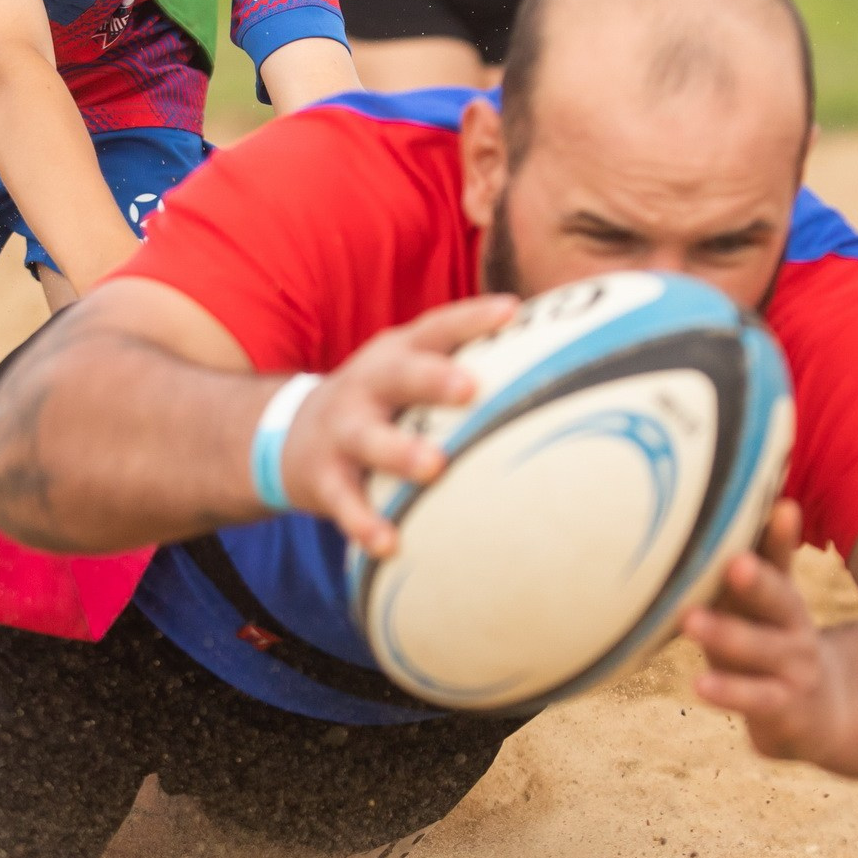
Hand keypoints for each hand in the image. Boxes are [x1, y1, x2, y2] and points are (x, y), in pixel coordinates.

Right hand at [276, 294, 518, 554]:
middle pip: (399, 374)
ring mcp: (343, 430)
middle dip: (432, 378)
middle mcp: (368, 384)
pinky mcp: (324, 476)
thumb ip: (467, 367)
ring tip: (433, 467)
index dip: (472, 318)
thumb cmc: (384, 404)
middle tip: (470, 388)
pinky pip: (345, 501)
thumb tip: (566, 368)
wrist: (290, 436)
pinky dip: (364, 522)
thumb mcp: (409, 373)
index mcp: (397, 354)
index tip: (512, 312)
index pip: (437, 328)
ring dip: (399, 451)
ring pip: (368, 438)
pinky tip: (389, 544)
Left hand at [683, 500, 857, 765]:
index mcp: (782, 599)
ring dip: (727, 635)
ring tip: (690, 621)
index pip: (780, 562)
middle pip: (779, 600)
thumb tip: (718, 512)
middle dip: (757, 581)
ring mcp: (793, 670)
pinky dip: (729, 692)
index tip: (781, 507)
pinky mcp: (785, 709)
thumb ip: (749, 568)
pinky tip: (699, 685)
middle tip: (735, 563)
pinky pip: (755, 699)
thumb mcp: (763, 610)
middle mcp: (794, 629)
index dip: (779, 537)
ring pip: (762, 649)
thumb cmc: (772, 648)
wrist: (828, 713)